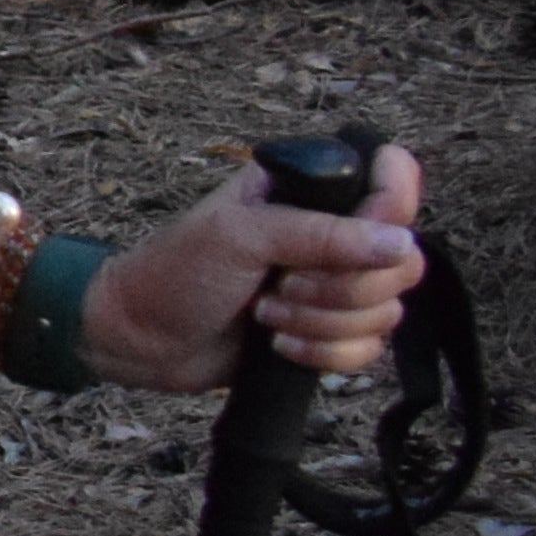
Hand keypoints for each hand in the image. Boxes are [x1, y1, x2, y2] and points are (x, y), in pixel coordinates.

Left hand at [84, 143, 428, 388]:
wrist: (135, 339)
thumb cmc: (173, 272)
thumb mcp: (240, 236)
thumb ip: (322, 234)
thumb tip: (400, 244)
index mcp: (309, 193)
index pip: (389, 181)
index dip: (390, 209)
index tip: (356, 239)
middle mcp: (331, 237)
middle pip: (399, 263)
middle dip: (340, 288)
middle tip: (280, 286)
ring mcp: (330, 289)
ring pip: (385, 311)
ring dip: (323, 323)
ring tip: (265, 315)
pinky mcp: (325, 334)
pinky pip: (367, 350)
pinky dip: (325, 354)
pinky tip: (279, 350)